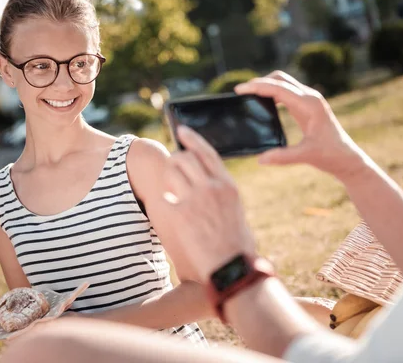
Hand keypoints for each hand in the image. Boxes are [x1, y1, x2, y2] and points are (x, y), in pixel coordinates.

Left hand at [159, 125, 256, 282]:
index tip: (182, 130)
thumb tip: (214, 188)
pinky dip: (164, 202)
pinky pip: (164, 197)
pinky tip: (169, 212)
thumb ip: (224, 197)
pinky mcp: (180, 214)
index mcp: (228, 186)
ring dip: (167, 177)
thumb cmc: (238, 249)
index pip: (208, 153)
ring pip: (172, 171)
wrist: (231, 271)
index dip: (193, 139)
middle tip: (172, 168)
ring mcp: (195, 199)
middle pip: (185, 157)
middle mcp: (212, 187)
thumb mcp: (237, 214)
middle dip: (175, 160)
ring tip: (170, 190)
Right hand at [235, 71, 366, 180]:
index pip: (278, 88)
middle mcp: (310, 97)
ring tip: (248, 96)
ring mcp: (309, 100)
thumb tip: (260, 159)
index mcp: (309, 104)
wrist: (347, 158)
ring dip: (266, 85)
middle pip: (280, 79)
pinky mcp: (307, 106)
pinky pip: (286, 93)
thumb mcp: (306, 156)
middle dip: (259, 82)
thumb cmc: (330, 155)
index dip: (257, 86)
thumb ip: (283, 157)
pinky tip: (263, 103)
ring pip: (283, 83)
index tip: (239, 89)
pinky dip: (272, 93)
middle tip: (241, 91)